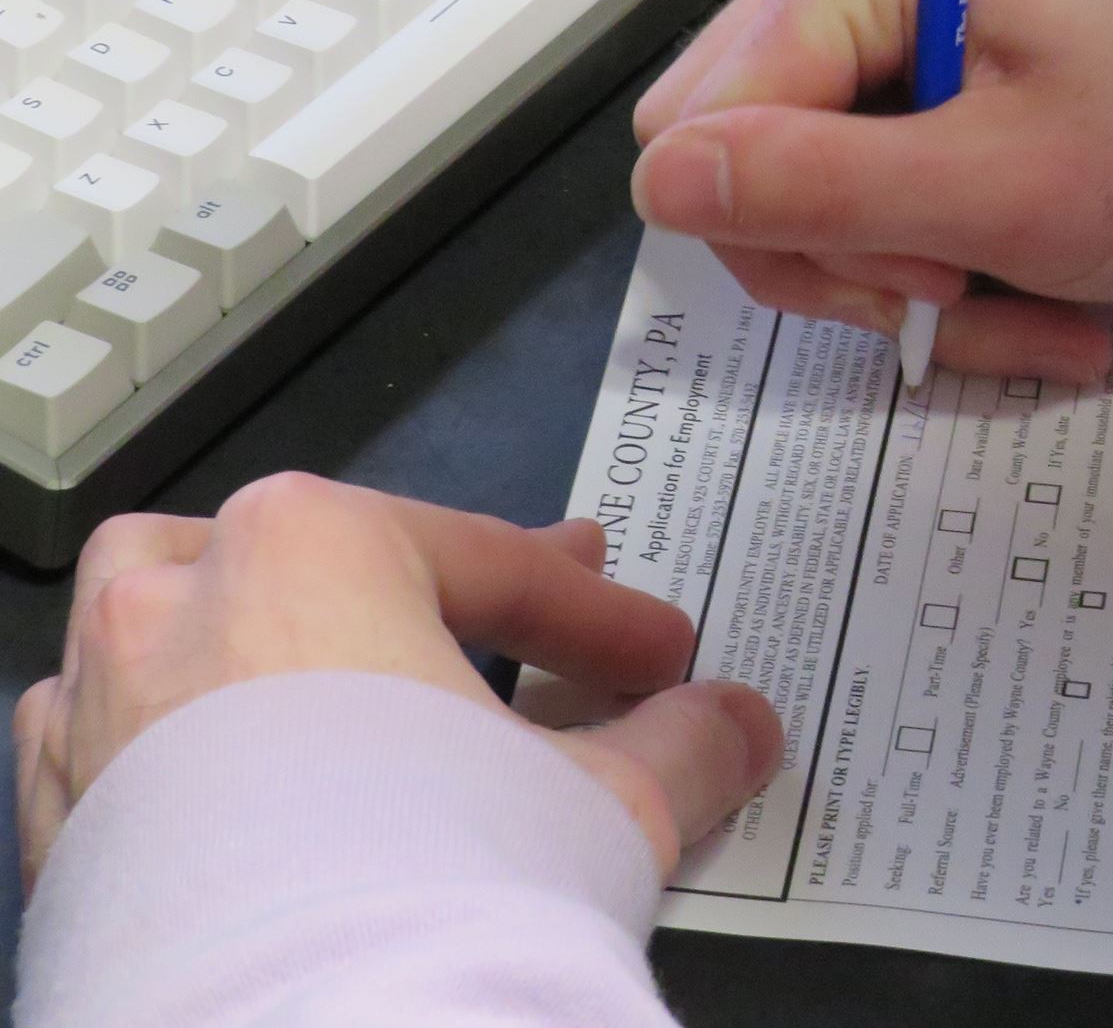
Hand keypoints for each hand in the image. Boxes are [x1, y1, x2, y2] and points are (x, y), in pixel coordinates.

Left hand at [13, 473, 779, 890]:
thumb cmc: (437, 872)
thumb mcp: (608, 800)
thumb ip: (685, 744)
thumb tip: (740, 725)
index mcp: (313, 545)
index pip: (489, 563)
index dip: (594, 612)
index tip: (658, 652)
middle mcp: (181, 602)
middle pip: (310, 553)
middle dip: (415, 589)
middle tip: (516, 628)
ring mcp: (97, 712)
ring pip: (164, 620)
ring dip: (254, 635)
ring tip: (330, 671)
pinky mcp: (57, 826)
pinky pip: (108, 748)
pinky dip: (178, 748)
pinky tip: (237, 792)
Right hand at [632, 0, 1112, 379]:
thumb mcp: (1006, 189)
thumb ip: (826, 187)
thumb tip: (660, 185)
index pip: (705, 118)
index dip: (794, 223)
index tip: (930, 267)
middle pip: (733, 158)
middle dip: (850, 261)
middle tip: (968, 284)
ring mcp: (873, 16)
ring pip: (791, 196)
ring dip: (900, 283)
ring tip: (1024, 302)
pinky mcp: (903, 69)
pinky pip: (852, 191)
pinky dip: (928, 263)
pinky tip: (1019, 287)